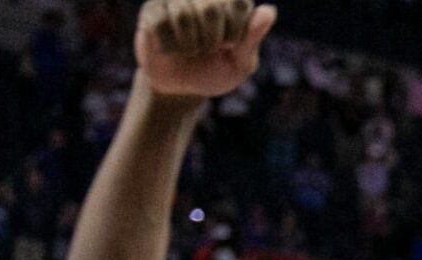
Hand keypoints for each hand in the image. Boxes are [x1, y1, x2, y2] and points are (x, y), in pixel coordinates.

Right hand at [135, 0, 274, 98]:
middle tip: (209, 50)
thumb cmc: (215, 71)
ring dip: (190, 45)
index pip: (238, 2)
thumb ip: (252, 37)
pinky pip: (159, 23)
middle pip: (210, 8)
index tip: (230, 45)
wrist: (182, 88)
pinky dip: (170, 46)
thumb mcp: (240, 63)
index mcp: (230, 4)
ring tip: (190, 51)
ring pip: (183, 14)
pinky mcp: (151, 10)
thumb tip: (269, 11)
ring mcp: (175, 0)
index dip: (235, 30)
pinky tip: (171, 50)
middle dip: (212, 40)